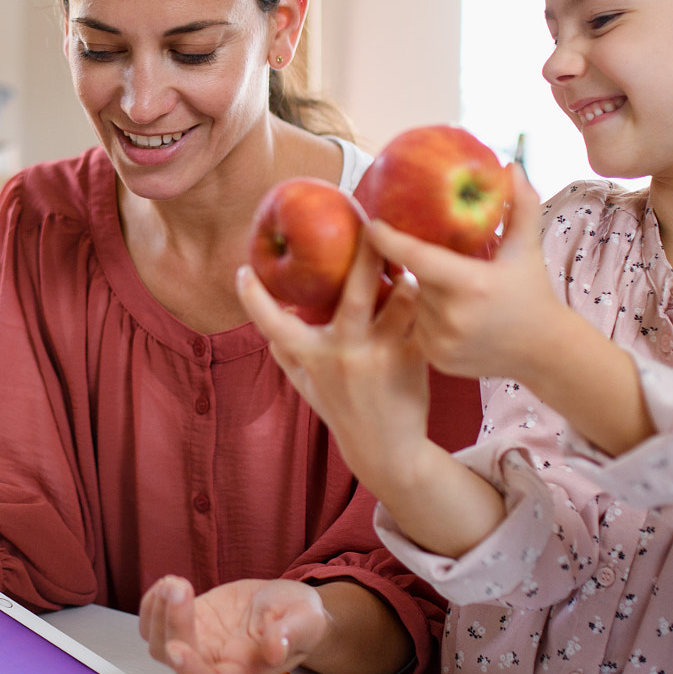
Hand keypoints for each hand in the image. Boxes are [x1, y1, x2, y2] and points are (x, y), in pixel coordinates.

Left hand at [140, 575, 326, 673]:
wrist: (287, 606)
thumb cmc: (299, 620)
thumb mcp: (306, 621)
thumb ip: (292, 634)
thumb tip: (274, 648)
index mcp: (243, 673)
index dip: (190, 673)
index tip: (178, 648)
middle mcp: (213, 663)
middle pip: (175, 659)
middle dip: (172, 623)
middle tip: (180, 588)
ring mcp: (197, 643)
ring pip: (157, 642)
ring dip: (157, 612)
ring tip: (175, 583)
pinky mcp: (189, 621)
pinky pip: (155, 621)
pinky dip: (153, 603)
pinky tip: (168, 584)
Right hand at [236, 222, 432, 499]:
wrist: (386, 450)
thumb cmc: (341, 407)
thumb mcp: (304, 384)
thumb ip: (285, 351)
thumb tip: (265, 316)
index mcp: (310, 357)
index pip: (272, 324)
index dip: (254, 299)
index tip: (243, 270)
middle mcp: (343, 354)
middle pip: (354, 295)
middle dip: (364, 255)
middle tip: (369, 223)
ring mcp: (380, 357)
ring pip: (400, 300)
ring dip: (405, 274)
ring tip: (408, 254)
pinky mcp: (412, 360)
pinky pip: (420, 317)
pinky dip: (424, 297)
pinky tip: (430, 282)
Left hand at [362, 166, 570, 383]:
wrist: (546, 352)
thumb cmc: (534, 293)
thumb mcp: (528, 248)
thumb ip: (520, 205)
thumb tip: (510, 165)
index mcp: (470, 284)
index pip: (416, 257)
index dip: (388, 240)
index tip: (372, 224)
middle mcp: (451, 316)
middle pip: (417, 280)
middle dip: (426, 269)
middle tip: (451, 267)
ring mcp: (442, 341)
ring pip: (414, 305)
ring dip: (426, 294)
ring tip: (460, 296)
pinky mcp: (436, 360)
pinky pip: (416, 328)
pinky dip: (428, 318)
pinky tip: (456, 317)